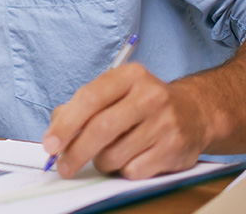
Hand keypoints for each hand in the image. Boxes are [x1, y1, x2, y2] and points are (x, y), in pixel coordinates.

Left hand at [42, 63, 212, 178]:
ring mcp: (165, 123)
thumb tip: (55, 133)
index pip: (89, 98)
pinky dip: (122, 170)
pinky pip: (134, 170)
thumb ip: (80, 107)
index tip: (50, 144)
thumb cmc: (141, 104)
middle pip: (101, 128)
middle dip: (76, 152)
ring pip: (115, 154)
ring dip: (101, 162)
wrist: (194, 113)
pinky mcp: (175, 149)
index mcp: (129, 75)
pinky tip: (129, 159)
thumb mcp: (113, 92)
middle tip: (63, 166)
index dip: (66, 124)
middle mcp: (150, 96)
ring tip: (105, 155)